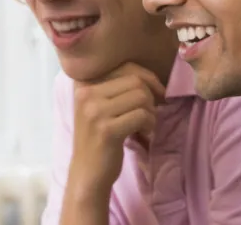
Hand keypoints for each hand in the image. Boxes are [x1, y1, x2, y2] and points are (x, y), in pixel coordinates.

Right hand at [66, 62, 165, 196]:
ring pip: (141, 96)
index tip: (157, 93)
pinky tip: (143, 134)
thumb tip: (151, 76)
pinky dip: (149, 124)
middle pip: (135, 81)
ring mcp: (95, 112)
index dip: (147, 78)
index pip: (125, 67)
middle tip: (149, 113)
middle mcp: (86, 94)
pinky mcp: (107, 130)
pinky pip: (142, 115)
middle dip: (150, 96)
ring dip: (150, 112)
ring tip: (145, 125)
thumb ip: (117, 87)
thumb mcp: (100, 107)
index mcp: (84, 85)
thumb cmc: (98, 138)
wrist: (87, 173)